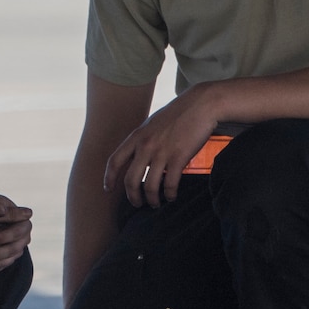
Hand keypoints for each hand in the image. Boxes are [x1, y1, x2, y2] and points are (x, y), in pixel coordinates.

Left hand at [103, 85, 218, 207]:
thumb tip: (138, 155)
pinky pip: (170, 183)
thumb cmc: (178, 114)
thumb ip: (143, 139)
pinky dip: (169, 194)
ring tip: (156, 204)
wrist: (200, 105)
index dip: (109, 178)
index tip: (107, 189)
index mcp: (136, 137)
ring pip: (149, 186)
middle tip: (137, 203)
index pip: (115, 161)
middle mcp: (145, 146)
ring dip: (152, 199)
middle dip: (132, 196)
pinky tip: (172, 196)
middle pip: (130, 179)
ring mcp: (161, 152)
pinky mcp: (179, 157)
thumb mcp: (152, 124)